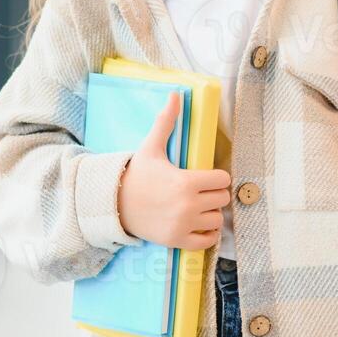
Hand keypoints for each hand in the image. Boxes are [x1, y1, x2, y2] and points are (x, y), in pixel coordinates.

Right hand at [116, 91, 231, 248]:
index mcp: (186, 182)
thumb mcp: (151, 148)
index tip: (206, 176)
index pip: (223, 180)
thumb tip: (175, 94)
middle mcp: (188, 205)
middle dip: (214, 194)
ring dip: (211, 214)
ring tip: (198, 207)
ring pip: (217, 221)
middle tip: (201, 191)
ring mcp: (183, 225)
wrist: (114, 204)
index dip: (216, 176)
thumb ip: (166, 122)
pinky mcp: (178, 241)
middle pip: (222, 199)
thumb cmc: (136, 175)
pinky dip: (207, 234)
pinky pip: (207, 241)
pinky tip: (197, 223)